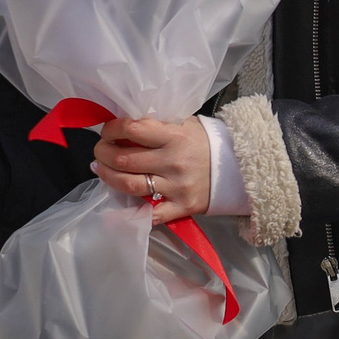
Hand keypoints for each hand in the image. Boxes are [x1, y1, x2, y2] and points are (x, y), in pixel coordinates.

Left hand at [92, 116, 211, 220]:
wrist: (239, 167)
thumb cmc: (207, 142)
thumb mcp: (185, 124)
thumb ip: (158, 125)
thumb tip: (124, 127)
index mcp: (175, 136)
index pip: (133, 129)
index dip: (112, 129)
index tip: (107, 131)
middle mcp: (173, 161)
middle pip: (124, 159)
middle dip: (103, 153)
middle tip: (100, 151)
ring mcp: (176, 186)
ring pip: (130, 185)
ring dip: (108, 177)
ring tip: (101, 169)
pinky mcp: (182, 207)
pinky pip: (152, 214)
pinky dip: (133, 211)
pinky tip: (120, 204)